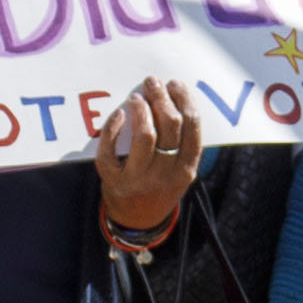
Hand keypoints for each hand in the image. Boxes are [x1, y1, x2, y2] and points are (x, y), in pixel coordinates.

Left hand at [92, 75, 204, 242]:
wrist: (137, 219)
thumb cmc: (160, 185)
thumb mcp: (180, 170)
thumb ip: (181, 142)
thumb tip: (171, 98)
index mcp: (186, 168)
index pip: (192, 126)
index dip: (184, 100)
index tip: (175, 84)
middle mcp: (165, 174)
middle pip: (170, 125)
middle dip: (162, 97)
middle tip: (153, 82)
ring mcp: (139, 178)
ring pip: (144, 135)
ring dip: (141, 109)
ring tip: (136, 97)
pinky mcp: (114, 179)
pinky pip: (111, 150)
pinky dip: (113, 128)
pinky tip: (118, 115)